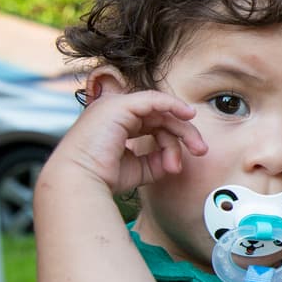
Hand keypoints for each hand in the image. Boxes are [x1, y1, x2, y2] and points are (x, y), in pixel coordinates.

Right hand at [46, 89, 208, 193]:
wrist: (80, 181)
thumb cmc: (102, 178)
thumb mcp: (138, 168)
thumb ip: (157, 159)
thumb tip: (174, 158)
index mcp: (116, 124)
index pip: (153, 125)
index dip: (172, 141)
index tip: (181, 163)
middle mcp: (115, 112)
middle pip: (161, 117)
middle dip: (185, 134)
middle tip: (201, 151)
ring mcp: (115, 106)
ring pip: (161, 111)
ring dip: (182, 131)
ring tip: (193, 151)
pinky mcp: (119, 105)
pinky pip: (154, 100)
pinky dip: (173, 105)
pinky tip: (188, 115)